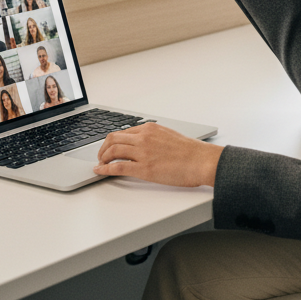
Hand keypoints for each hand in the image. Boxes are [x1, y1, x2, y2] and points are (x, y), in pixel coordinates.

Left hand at [93, 122, 222, 186]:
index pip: (124, 132)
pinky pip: (117, 167)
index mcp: (150, 128)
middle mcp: (144, 137)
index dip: (113, 140)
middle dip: (103, 148)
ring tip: (100, 164)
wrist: (201, 161)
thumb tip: (144, 146)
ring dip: (102, 158)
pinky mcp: (143, 168)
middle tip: (101, 156)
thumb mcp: (169, 137)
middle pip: (113, 138)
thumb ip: (154, 139)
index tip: (109, 147)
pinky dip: (105, 169)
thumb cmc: (191, 152)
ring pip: (112, 150)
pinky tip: (100, 171)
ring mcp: (143, 152)